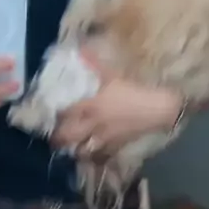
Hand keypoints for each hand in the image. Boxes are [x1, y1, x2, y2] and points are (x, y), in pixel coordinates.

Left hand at [51, 52, 181, 158]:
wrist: (159, 109)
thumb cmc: (135, 89)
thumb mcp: (114, 74)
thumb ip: (95, 63)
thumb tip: (80, 51)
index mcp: (88, 106)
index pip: (63, 114)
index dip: (53, 114)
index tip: (48, 112)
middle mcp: (91, 126)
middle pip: (66, 138)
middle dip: (58, 138)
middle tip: (56, 134)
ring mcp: (103, 140)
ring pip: (80, 151)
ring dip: (73, 149)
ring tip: (71, 146)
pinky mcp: (116, 147)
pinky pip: (99, 157)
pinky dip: (92, 156)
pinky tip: (92, 153)